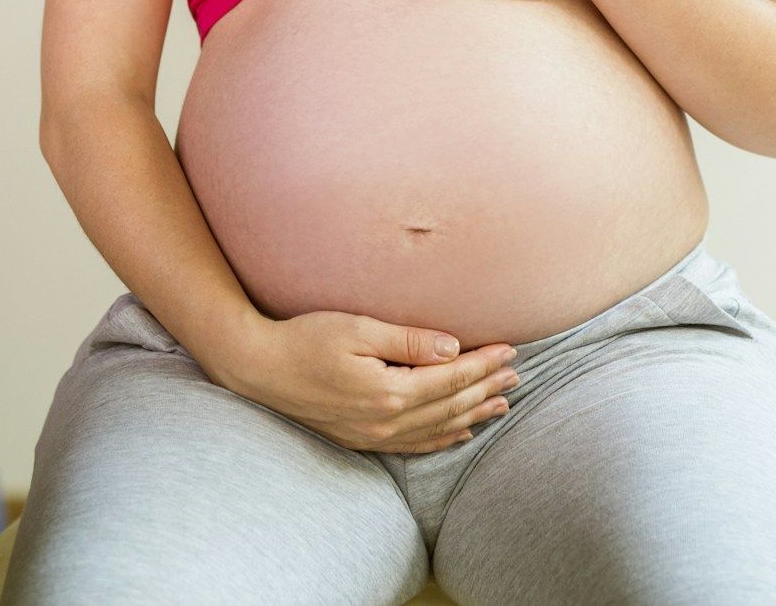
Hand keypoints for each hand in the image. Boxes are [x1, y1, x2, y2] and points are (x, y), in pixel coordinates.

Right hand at [214, 310, 520, 453]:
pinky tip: (459, 433)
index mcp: (389, 391)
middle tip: (517, 375)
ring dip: (473, 414)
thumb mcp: (356, 330)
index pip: (451, 377)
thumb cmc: (304, 339)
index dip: (484, 364)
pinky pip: (414, 445)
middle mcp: (386, 420)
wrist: (258, 369)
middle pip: (451, 404)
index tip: (511, 349)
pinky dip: (443, 439)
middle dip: (487, 388)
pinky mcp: (361, 438)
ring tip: (502, 404)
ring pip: (438, 428)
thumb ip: (407, 340)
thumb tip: (453, 348)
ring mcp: (373, 434)